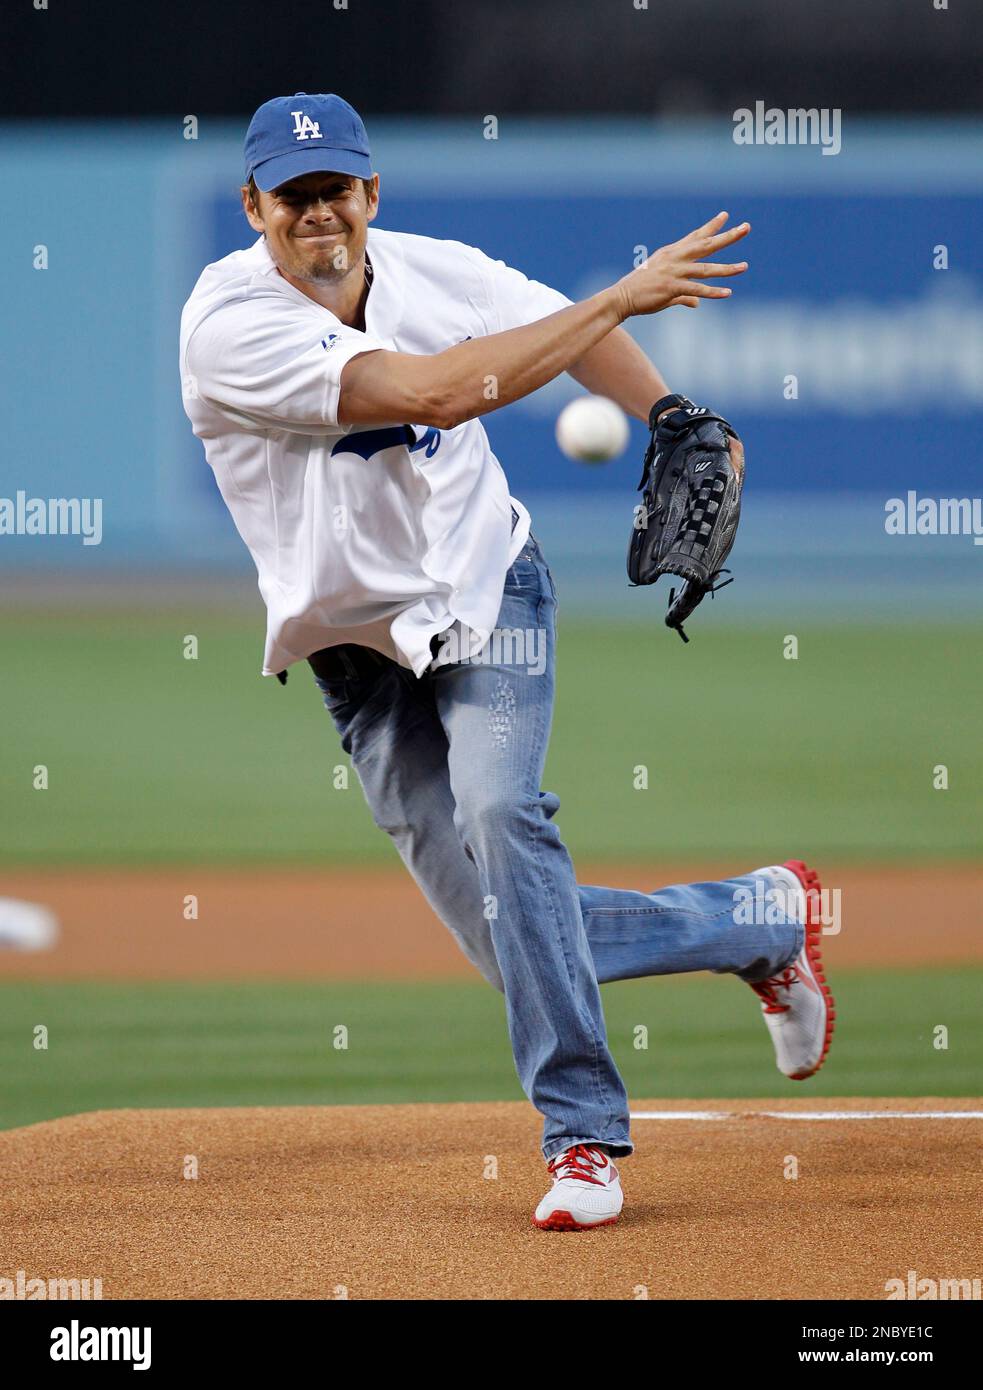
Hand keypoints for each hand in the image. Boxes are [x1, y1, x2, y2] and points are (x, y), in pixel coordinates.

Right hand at [616, 212, 749, 317]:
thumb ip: (685, 295)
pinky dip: (713, 292)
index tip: (726, 216)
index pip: (695, 237)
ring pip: (706, 269)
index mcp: (671, 253)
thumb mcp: (665, 290)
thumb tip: (697, 303)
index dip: (711, 227)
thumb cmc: (640, 292)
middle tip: (746, 227)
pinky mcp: (671, 288)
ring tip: (744, 266)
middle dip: (727, 236)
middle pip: (706, 245)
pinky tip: (728, 292)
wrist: (620, 298)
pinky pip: (697, 290)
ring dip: (726, 268)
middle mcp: (674, 258)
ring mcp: (673, 273)